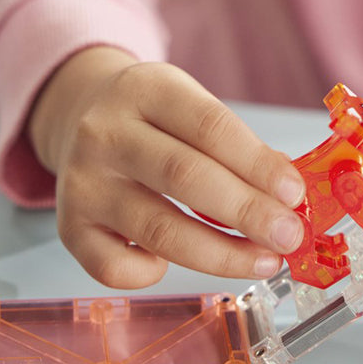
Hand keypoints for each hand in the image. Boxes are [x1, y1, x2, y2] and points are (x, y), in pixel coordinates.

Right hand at [29, 47, 305, 287]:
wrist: (81, 117)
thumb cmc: (156, 119)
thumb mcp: (194, 108)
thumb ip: (239, 148)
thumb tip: (288, 199)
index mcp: (148, 89)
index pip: (210, 126)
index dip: (257, 164)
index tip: (293, 194)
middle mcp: (105, 132)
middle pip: (185, 177)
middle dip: (247, 213)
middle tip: (289, 237)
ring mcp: (82, 181)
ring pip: (157, 229)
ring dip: (220, 253)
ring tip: (262, 260)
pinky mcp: (69, 226)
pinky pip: (114, 268)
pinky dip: (152, 274)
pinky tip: (174, 262)